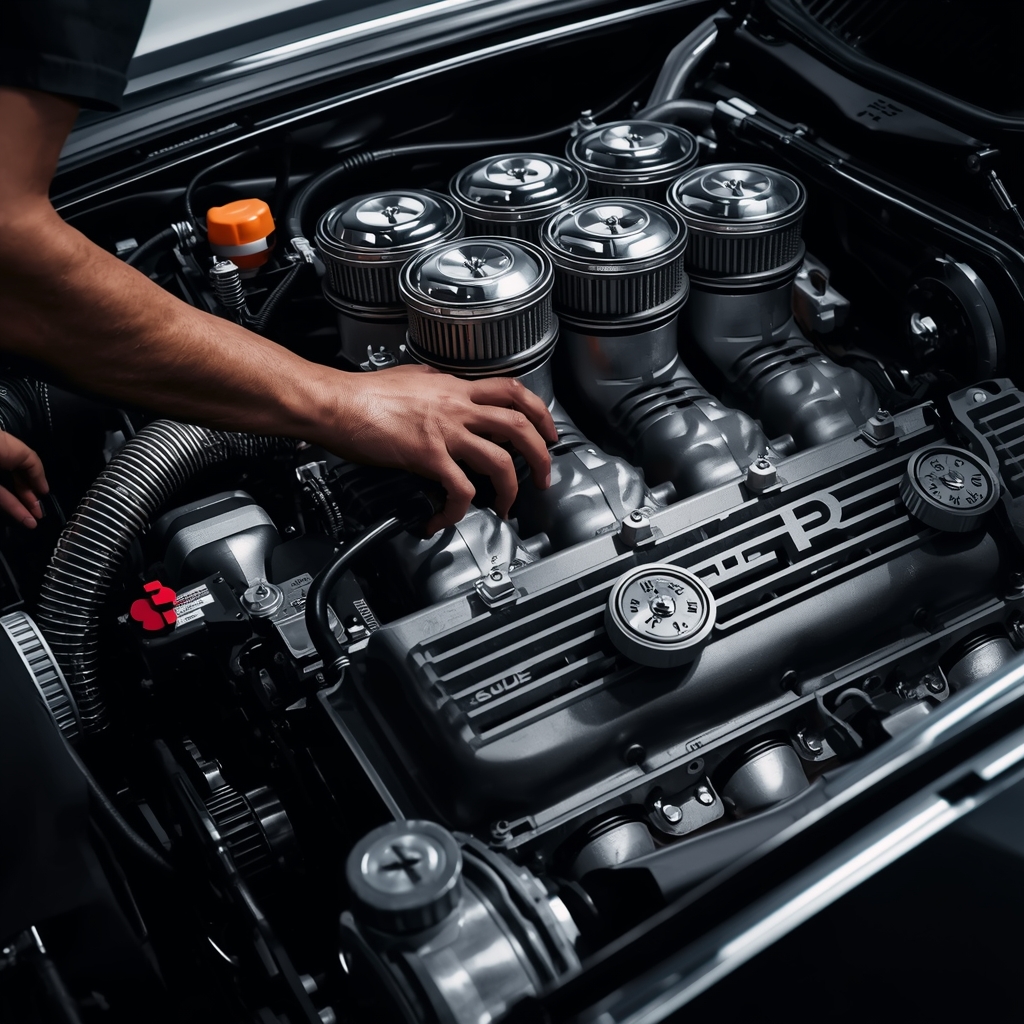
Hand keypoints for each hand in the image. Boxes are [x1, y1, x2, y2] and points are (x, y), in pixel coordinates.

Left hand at [0, 432, 47, 527]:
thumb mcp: (22, 453)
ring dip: (23, 509)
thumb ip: (35, 468)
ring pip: (8, 495)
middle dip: (29, 497)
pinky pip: (2, 500)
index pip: (22, 467)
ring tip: (35, 522)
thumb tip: (44, 489)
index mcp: (5, 452)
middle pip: (16, 483)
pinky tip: (27, 520)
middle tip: (41, 512)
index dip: (34, 479)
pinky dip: (15, 510)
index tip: (44, 493)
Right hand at [327, 364, 557, 534]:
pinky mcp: (427, 457)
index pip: (513, 392)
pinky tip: (443, 519)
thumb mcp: (410, 376)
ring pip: (499, 461)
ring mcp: (444, 433)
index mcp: (455, 388)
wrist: (337, 404)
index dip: (539, 413)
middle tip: (542, 475)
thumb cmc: (364, 393)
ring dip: (511, 488)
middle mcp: (457, 408)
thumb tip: (441, 385)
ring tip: (507, 505)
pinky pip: (459, 489)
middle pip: (518, 426)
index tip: (547, 432)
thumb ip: (434, 382)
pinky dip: (457, 511)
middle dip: (540, 455)